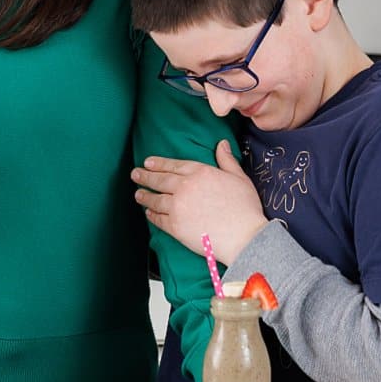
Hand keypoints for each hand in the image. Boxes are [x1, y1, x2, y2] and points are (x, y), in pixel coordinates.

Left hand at [131, 138, 267, 264]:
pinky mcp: (175, 226)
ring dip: (144, 196)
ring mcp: (177, 207)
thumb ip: (227, 160)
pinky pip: (158, 219)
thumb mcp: (239, 178)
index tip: (148, 163)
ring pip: (155, 199)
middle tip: (135, 174)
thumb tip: (222, 144)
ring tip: (138, 194)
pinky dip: (152, 215)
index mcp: (200, 172)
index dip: (158, 163)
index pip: (173, 165)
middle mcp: (185, 187)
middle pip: (159, 180)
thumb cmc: (245, 208)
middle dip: (144, 176)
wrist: (244, 237)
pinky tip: (149, 213)